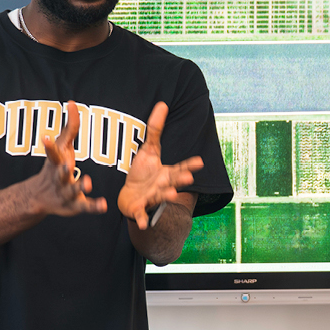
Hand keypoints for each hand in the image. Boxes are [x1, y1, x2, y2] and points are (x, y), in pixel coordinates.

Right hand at [31, 101, 107, 216]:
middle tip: (66, 165)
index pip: (51, 154)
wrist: (41, 197)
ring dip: (79, 186)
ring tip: (88, 183)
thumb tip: (72, 102)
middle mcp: (59, 178)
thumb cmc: (55, 166)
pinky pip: (86, 206)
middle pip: (60, 173)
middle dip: (62, 169)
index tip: (45, 138)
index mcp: (55, 163)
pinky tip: (104, 205)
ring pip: (72, 190)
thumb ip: (70, 126)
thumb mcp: (61, 146)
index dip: (49, 146)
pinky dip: (94, 206)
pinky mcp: (76, 205)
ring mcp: (66, 193)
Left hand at [119, 102, 204, 229]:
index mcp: (167, 173)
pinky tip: (144, 225)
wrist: (130, 198)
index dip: (189, 166)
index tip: (200, 162)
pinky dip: (143, 220)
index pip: (180, 168)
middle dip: (181, 180)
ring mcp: (152, 198)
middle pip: (173, 182)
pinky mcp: (139, 209)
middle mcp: (163, 186)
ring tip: (173, 195)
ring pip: (160, 197)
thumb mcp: (148, 150)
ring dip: (166, 196)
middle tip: (188, 178)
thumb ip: (155, 128)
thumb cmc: (142, 174)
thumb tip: (162, 103)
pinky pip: (142, 215)